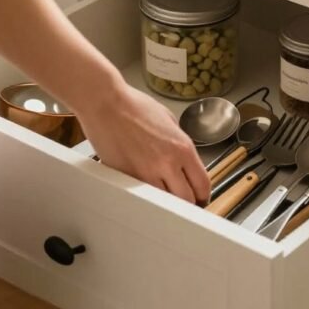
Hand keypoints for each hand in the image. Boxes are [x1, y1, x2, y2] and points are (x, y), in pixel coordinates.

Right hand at [80, 82, 210, 205]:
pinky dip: (146, 196)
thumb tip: (184, 159)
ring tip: (163, 194)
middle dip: (187, 202)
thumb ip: (180, 142)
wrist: (106, 104)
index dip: (203, 194)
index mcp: (182, 148)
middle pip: (186, 201)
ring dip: (166, 202)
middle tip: (182, 198)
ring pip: (164, 204)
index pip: (202, 185)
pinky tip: (145, 189)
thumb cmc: (133, 106)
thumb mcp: (169, 119)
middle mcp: (167, 164)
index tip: (199, 195)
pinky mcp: (126, 179)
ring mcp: (145, 174)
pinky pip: (142, 197)